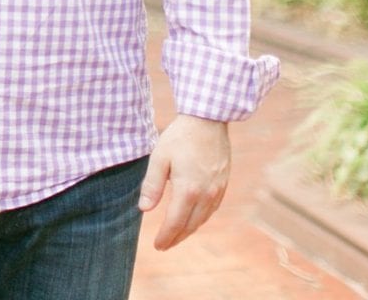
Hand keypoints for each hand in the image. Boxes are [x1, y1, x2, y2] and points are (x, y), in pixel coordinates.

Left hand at [138, 114, 230, 250]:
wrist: (208, 120)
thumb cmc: (180, 137)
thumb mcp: (159, 158)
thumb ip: (152, 185)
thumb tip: (144, 209)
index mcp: (189, 190)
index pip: (175, 223)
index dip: (165, 237)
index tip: (157, 246)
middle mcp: (206, 194)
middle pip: (190, 225)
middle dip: (176, 238)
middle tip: (164, 245)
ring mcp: (218, 190)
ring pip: (203, 219)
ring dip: (189, 230)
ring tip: (176, 236)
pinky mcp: (223, 184)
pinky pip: (212, 209)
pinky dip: (200, 218)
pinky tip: (193, 218)